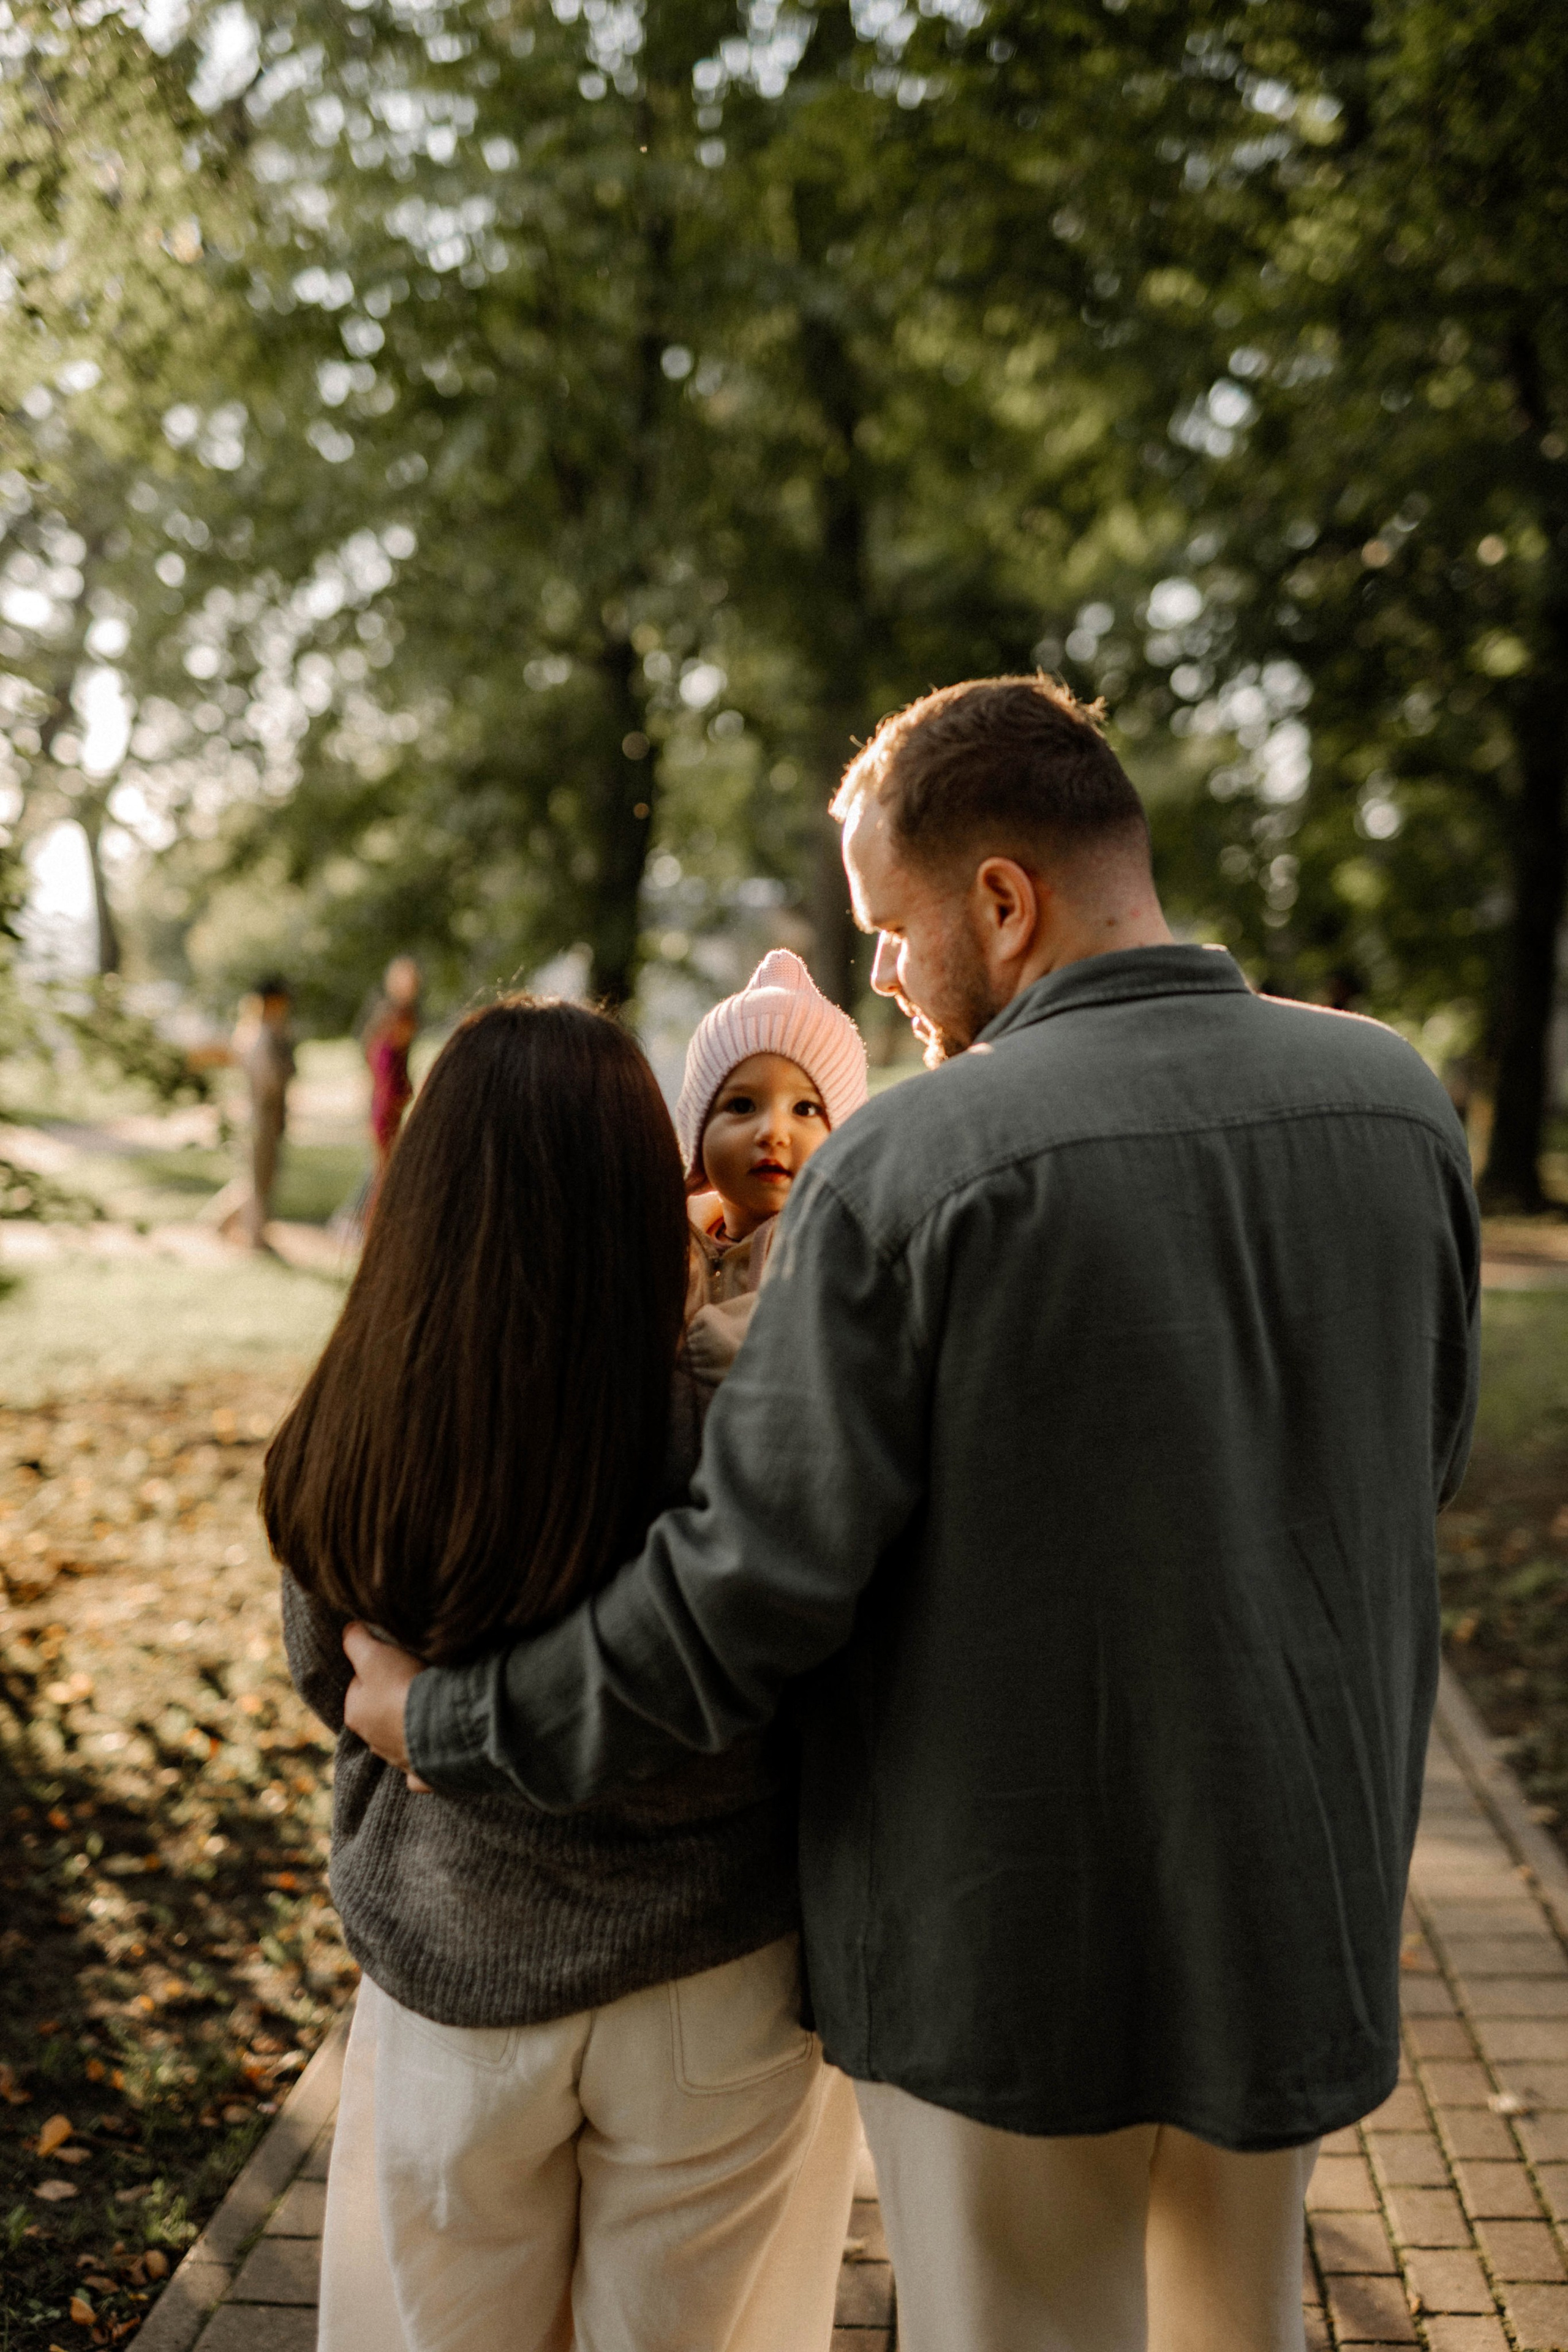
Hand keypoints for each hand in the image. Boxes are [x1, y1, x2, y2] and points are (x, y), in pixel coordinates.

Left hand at [343, 1622, 429, 1788]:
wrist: (441, 1725)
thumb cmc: (403, 1687)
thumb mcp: (373, 1653)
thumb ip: (355, 1640)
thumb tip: (347, 1629)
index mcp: (356, 1713)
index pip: (360, 1685)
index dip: (376, 1669)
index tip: (395, 1660)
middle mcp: (372, 1741)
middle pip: (379, 1713)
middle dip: (393, 1699)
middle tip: (417, 1679)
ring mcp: (399, 1759)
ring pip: (400, 1739)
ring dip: (411, 1726)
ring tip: (434, 1706)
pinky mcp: (425, 1773)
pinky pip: (421, 1772)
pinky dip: (424, 1766)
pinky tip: (434, 1755)